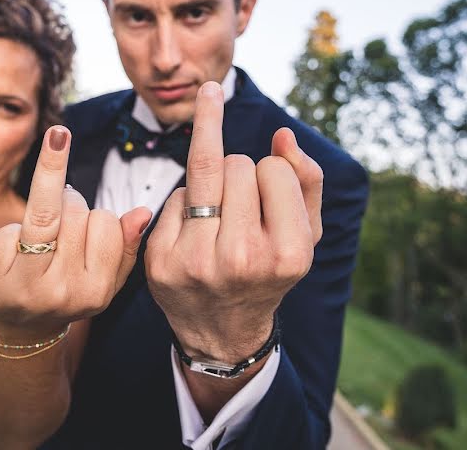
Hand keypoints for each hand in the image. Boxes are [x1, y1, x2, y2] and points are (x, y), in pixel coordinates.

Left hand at [0, 126, 151, 339]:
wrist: (18, 331)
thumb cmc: (64, 291)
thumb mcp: (103, 278)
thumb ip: (126, 245)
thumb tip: (142, 212)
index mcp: (96, 292)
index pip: (106, 221)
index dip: (95, 217)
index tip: (86, 232)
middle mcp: (63, 293)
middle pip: (75, 211)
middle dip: (69, 208)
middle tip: (60, 232)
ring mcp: (25, 286)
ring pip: (45, 212)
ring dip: (43, 210)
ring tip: (40, 235)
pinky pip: (8, 228)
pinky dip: (9, 232)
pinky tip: (12, 255)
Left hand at [146, 82, 323, 362]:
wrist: (223, 331)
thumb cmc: (269, 269)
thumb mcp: (305, 233)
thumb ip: (306, 178)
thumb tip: (282, 135)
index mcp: (288, 254)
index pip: (273, 168)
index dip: (273, 175)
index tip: (270, 201)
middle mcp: (242, 258)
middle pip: (237, 164)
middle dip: (242, 174)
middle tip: (244, 211)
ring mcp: (196, 260)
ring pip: (204, 170)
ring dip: (215, 181)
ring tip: (222, 216)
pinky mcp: (160, 260)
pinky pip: (175, 196)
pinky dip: (188, 203)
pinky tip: (196, 233)